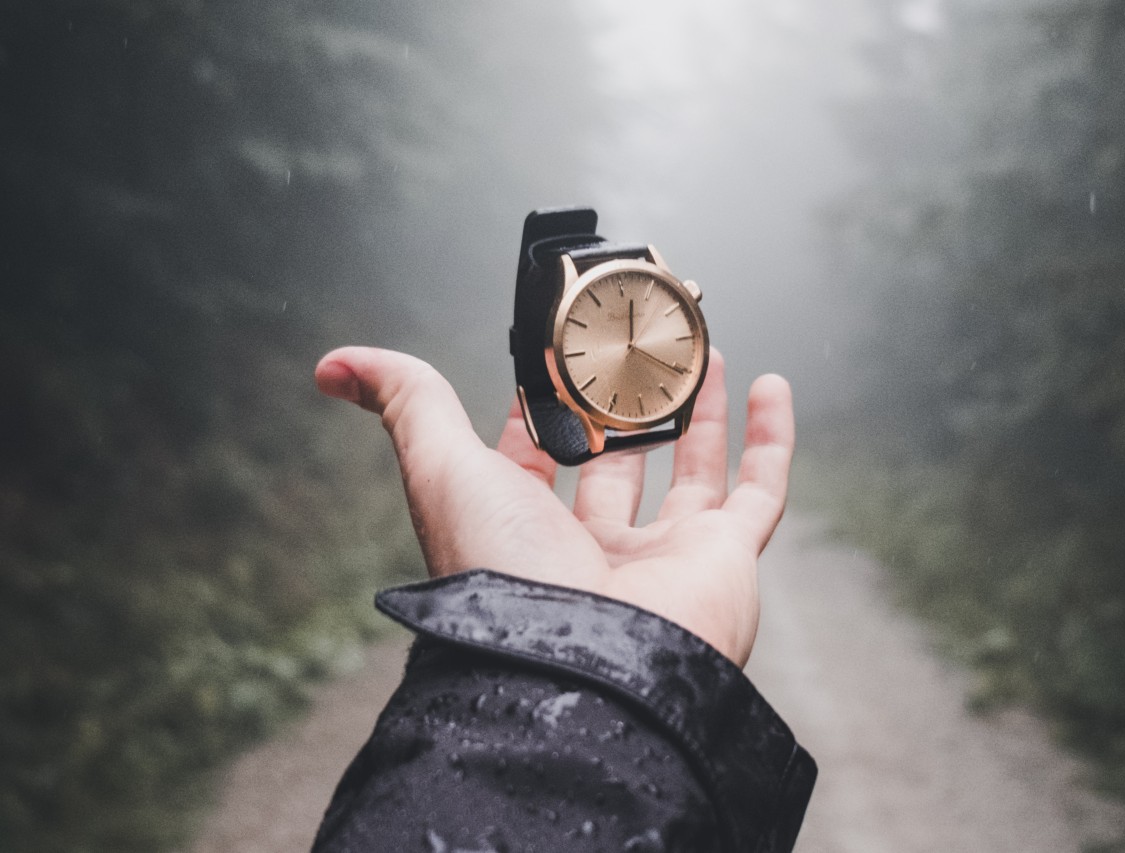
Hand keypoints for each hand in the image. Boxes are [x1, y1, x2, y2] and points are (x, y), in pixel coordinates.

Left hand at [314, 346, 793, 667]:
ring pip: (693, 471)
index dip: (540, 404)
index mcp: (527, 528)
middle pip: (618, 460)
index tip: (553, 358)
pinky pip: (762, 491)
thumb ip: (406, 403)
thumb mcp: (442, 468)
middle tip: (642, 349)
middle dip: (629, 404)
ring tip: (704, 354)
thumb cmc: (505, 576)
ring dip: (701, 412)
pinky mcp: (726, 559)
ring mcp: (665, 553)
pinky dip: (773, 439)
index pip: (534, 455)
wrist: (585, 662)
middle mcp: (595, 544)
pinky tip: (771, 386)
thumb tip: (337, 362)